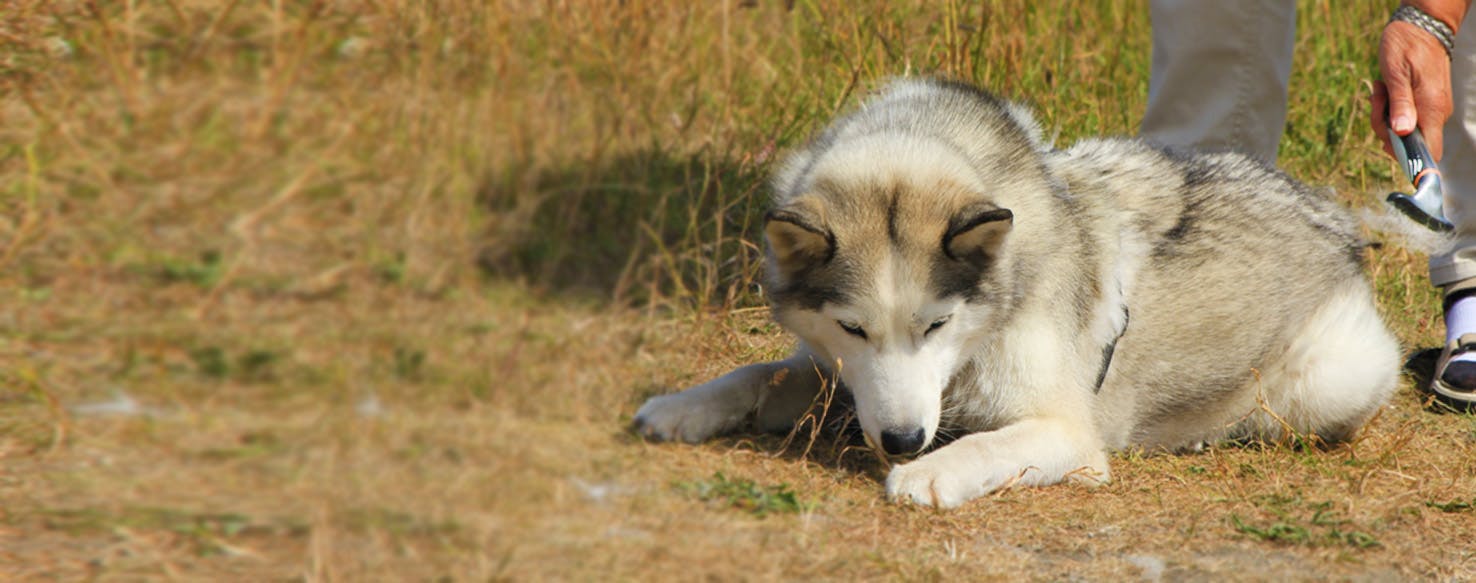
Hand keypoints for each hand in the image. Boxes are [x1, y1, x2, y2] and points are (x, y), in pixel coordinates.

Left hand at [1371, 20, 1454, 160]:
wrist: (1421, 28)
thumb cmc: (1407, 48)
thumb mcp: (1397, 75)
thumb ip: (1400, 105)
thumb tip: (1401, 133)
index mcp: (1432, 111)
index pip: (1429, 152)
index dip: (1408, 157)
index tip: (1386, 142)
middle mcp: (1435, 114)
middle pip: (1408, 143)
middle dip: (1384, 129)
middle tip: (1377, 102)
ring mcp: (1430, 109)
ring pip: (1402, 130)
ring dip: (1384, 115)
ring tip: (1380, 90)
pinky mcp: (1423, 103)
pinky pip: (1403, 116)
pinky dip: (1389, 108)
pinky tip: (1384, 90)